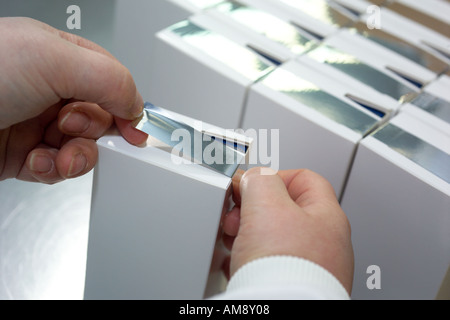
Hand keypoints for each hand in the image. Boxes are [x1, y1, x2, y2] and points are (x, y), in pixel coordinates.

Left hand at [0, 17, 147, 182]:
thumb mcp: (53, 60)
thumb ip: (109, 80)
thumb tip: (137, 106)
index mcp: (58, 58)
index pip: (110, 83)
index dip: (128, 106)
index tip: (138, 129)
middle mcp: (49, 91)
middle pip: (99, 120)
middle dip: (93, 132)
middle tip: (74, 128)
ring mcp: (36, 125)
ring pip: (82, 149)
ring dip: (76, 157)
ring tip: (59, 155)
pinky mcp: (23, 156)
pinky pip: (56, 169)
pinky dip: (53, 171)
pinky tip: (38, 162)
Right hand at [222, 167, 353, 294]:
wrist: (280, 310)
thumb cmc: (284, 268)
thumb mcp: (267, 205)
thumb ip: (261, 180)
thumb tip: (254, 177)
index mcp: (327, 216)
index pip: (303, 178)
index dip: (272, 176)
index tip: (249, 185)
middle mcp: (325, 242)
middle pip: (285, 210)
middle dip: (254, 210)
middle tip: (237, 218)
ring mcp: (311, 266)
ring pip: (274, 238)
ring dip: (249, 235)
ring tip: (235, 242)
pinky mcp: (294, 285)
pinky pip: (270, 264)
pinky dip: (252, 260)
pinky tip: (239, 265)